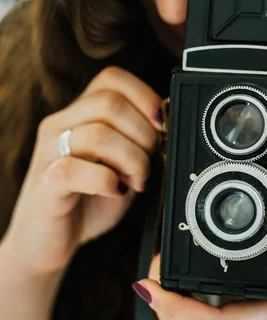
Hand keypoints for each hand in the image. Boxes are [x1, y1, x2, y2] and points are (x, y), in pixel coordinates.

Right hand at [3, 66, 163, 275]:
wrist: (49, 240)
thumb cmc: (88, 200)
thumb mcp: (120, 164)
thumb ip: (138, 142)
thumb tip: (169, 126)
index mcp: (80, 113)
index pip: (112, 78)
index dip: (145, 96)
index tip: (162, 125)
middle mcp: (61, 124)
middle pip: (109, 103)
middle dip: (143, 134)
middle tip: (150, 162)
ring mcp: (49, 152)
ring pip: (97, 134)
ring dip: (131, 160)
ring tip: (137, 181)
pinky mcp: (45, 183)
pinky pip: (75, 169)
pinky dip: (106, 180)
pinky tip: (116, 190)